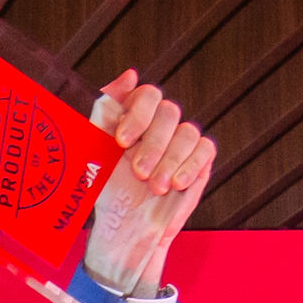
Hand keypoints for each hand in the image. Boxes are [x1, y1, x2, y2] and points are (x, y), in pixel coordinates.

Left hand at [82, 71, 217, 297]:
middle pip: (169, 112)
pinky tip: (176, 184)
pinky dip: (190, 166)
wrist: (126, 228)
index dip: (138, 115)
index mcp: (135, 116)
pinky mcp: (199, 161)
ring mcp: (181, 142)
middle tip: (139, 173)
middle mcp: (160, 125)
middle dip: (153, 145)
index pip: (147, 95)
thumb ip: (106, 110)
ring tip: (155, 187)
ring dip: (169, 161)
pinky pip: (205, 150)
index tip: (121, 141)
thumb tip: (130, 74)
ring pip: (188, 132)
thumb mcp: (97, 149)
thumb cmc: (108, 189)